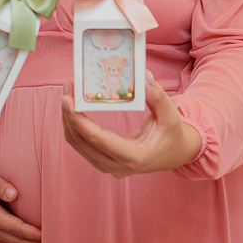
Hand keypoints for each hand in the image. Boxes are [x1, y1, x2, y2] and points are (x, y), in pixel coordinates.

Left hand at [60, 71, 201, 177]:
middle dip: (69, 114)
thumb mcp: (170, 115)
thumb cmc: (173, 133)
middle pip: (81, 141)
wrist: (176, 153)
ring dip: (69, 118)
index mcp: (134, 157)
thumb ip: (157, 97)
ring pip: (77, 144)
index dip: (78, 120)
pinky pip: (81, 145)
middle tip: (67, 87)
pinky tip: (73, 106)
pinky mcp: (103, 161)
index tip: (67, 99)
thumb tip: (142, 75)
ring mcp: (108, 166)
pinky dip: (74, 126)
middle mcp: (117, 166)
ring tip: (67, 92)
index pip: (97, 139)